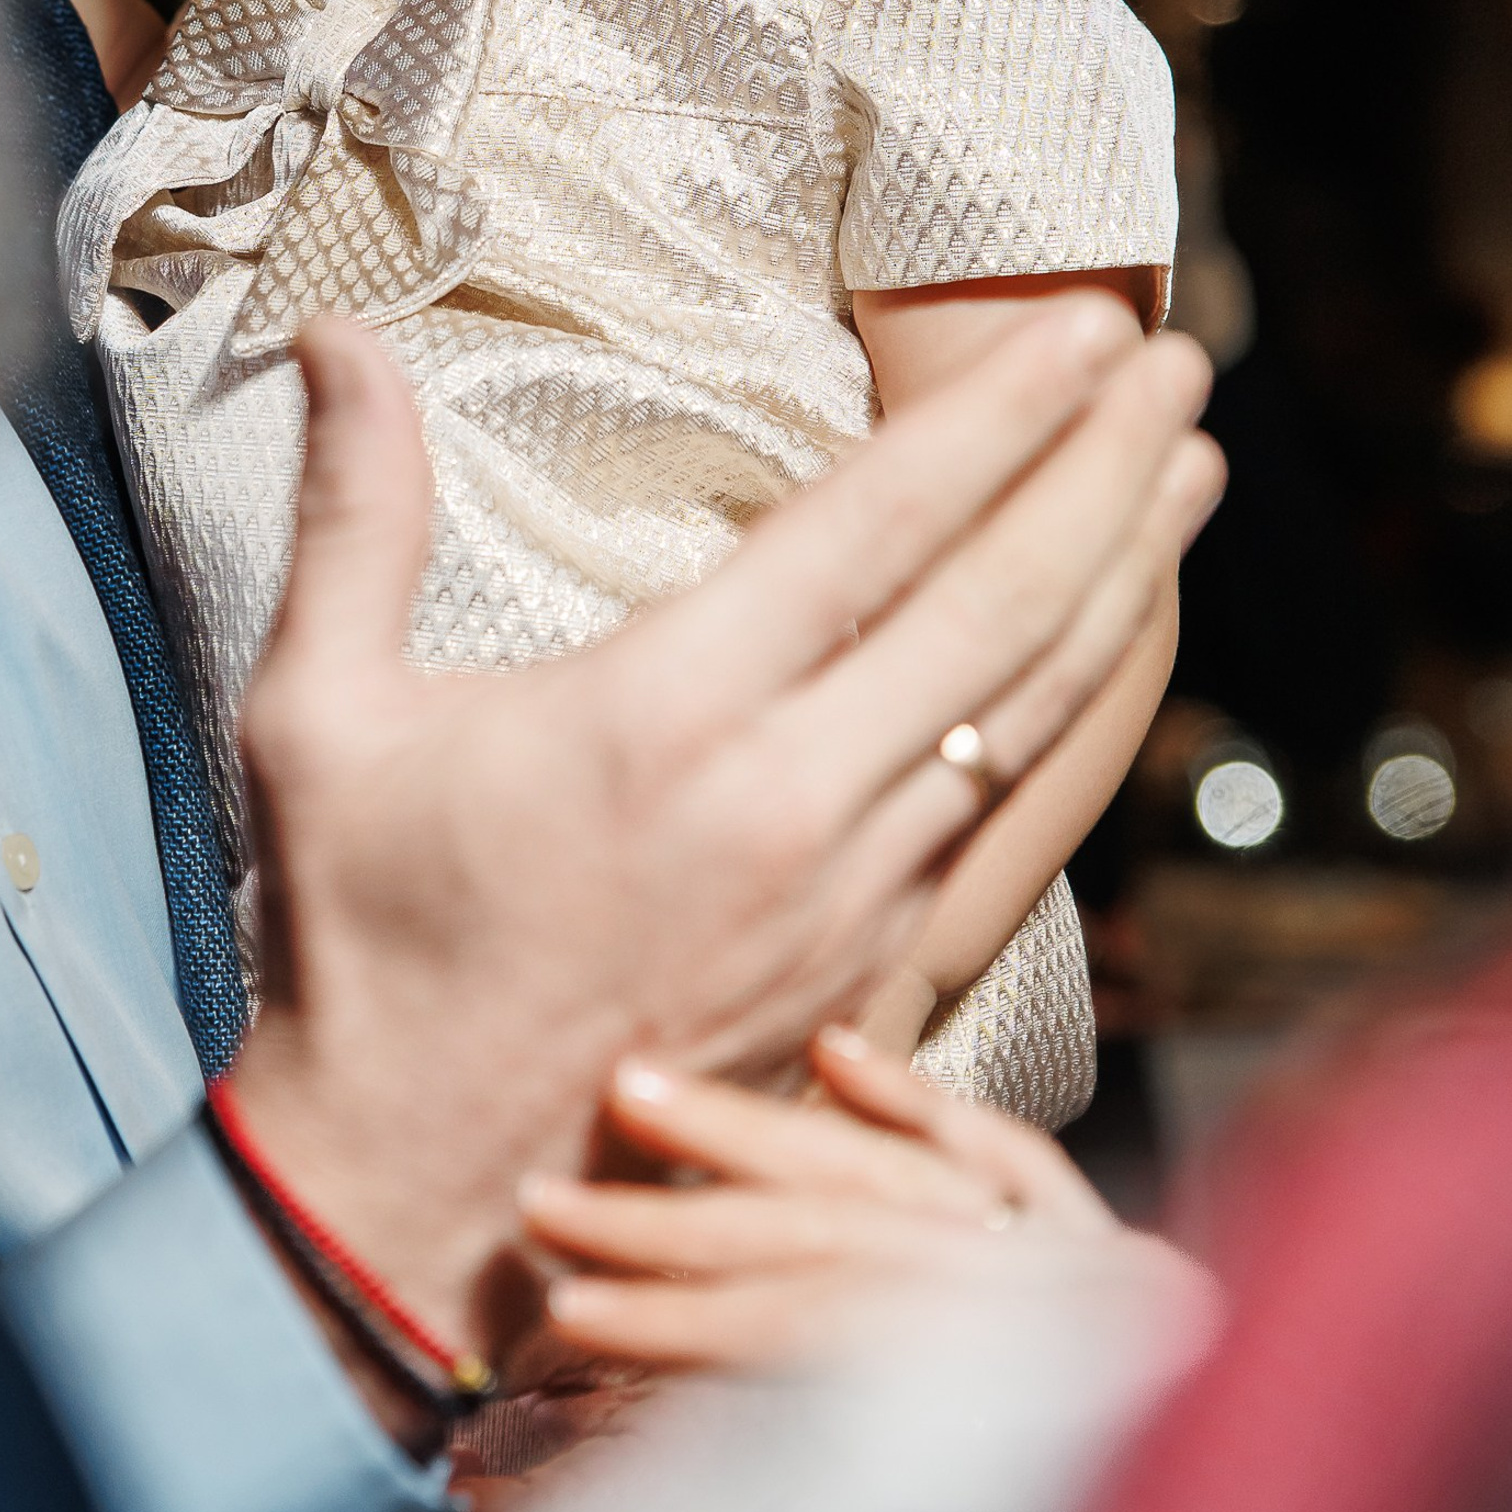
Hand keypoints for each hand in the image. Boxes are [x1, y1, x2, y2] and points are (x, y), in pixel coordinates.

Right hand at [228, 295, 1218, 1370]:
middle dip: (1101, 464)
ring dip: (1122, 573)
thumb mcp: (320, 712)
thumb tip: (335, 334)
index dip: (992, 416)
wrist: (419, 1186)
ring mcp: (850, 895)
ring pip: (1032, 708)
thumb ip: (353, 512)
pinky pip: (1011, 809)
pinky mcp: (869, 967)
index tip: (1078, 325)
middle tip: (1175, 355)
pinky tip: (1107, 651)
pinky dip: (1079, 707)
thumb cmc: (356, 937)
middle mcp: (788, 802)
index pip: (873, 529)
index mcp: (663, 719)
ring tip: (1191, 467)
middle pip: (997, 603)